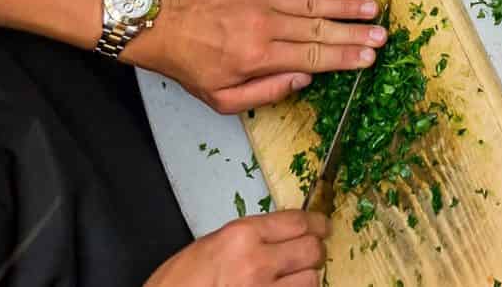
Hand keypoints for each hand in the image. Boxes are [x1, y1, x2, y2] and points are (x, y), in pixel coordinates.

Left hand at [130, 0, 387, 112]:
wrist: (164, 24)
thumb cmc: (192, 66)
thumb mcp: (222, 98)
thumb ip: (266, 92)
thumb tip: (304, 80)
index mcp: (258, 56)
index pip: (313, 56)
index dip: (344, 58)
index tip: (369, 58)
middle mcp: (264, 25)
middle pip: (320, 28)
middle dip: (355, 32)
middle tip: (382, 34)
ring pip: (313, 1)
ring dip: (346, 4)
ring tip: (372, 8)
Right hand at [143, 212, 330, 286]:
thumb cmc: (177, 282)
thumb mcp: (209, 245)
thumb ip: (246, 238)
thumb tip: (277, 234)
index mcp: (241, 236)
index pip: (297, 222)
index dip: (317, 223)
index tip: (323, 226)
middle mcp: (257, 262)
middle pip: (311, 249)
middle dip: (315, 249)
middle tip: (310, 252)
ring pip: (311, 280)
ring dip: (306, 277)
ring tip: (294, 277)